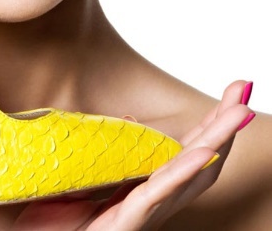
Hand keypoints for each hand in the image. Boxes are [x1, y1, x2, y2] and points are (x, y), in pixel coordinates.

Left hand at [12, 81, 254, 230]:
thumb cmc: (65, 214)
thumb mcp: (94, 172)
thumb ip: (117, 149)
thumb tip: (130, 120)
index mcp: (148, 186)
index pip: (187, 149)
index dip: (210, 123)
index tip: (232, 92)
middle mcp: (155, 199)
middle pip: (198, 158)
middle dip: (223, 124)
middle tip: (243, 91)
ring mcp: (145, 211)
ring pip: (189, 174)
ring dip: (216, 141)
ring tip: (239, 112)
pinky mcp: (129, 220)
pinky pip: (159, 193)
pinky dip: (183, 172)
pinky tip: (205, 153)